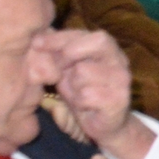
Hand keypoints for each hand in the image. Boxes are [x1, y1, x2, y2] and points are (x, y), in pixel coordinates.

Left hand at [40, 29, 149, 158]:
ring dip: (72, 85)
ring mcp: (122, 80)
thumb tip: (36, 40)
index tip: (36, 44)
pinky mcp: (119, 100)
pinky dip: (79, 103)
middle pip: (97, 43)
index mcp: (108, 49)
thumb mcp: (68, 70)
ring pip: (84, 72)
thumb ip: (58, 54)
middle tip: (59, 71)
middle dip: (69, 55)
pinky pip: (86, 95)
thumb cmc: (83, 93)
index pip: (85, 33)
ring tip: (77, 94)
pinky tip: (85, 106)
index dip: (59, 38)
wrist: (105, 124)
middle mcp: (119, 61)